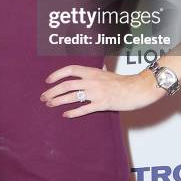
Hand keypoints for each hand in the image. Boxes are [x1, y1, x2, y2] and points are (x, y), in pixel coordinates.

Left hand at [40, 64, 163, 117]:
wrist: (136, 89)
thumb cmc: (123, 81)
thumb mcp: (109, 72)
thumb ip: (101, 70)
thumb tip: (100, 66)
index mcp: (93, 71)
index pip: (71, 70)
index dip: (57, 74)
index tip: (48, 80)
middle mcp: (92, 81)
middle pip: (67, 85)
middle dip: (53, 91)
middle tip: (44, 97)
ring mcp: (96, 93)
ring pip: (72, 97)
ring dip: (58, 101)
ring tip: (49, 104)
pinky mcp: (101, 104)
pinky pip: (84, 109)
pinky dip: (73, 112)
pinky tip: (65, 114)